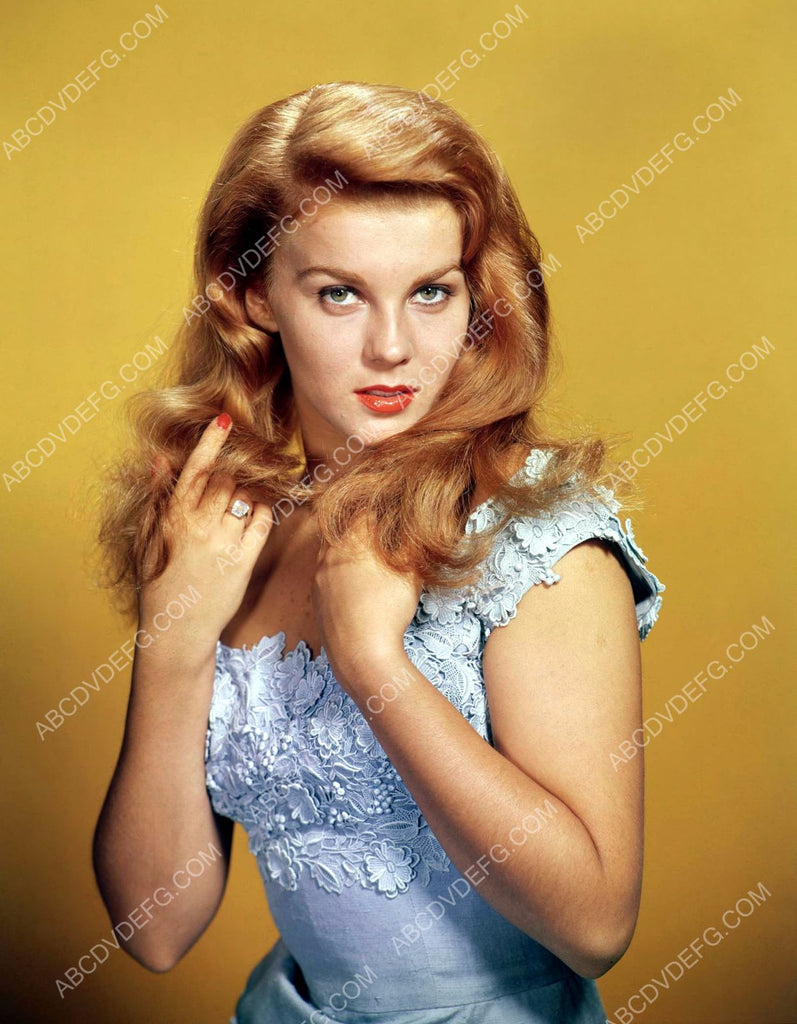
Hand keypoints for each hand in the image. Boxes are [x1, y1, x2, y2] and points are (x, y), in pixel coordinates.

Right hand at [138, 415, 273, 650]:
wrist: (176, 630)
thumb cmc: (158, 583)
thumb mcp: (148, 539)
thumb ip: (157, 497)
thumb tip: (161, 458)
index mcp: (173, 517)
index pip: (196, 469)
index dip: (211, 441)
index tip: (223, 420)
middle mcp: (200, 526)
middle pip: (227, 479)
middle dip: (231, 474)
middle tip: (230, 483)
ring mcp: (225, 543)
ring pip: (246, 497)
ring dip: (247, 492)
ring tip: (238, 504)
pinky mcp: (244, 560)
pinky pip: (263, 521)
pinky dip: (264, 510)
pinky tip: (255, 514)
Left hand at [312, 515, 422, 693]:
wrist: (361, 653)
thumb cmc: (388, 608)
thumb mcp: (410, 571)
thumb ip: (411, 544)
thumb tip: (414, 526)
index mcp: (351, 540)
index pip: (363, 512)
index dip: (380, 512)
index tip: (393, 518)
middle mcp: (329, 554)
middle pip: (343, 529)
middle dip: (362, 530)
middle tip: (383, 537)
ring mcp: (319, 577)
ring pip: (332, 552)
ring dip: (349, 551)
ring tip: (372, 562)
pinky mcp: (317, 599)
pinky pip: (327, 575)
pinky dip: (341, 574)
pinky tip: (358, 587)